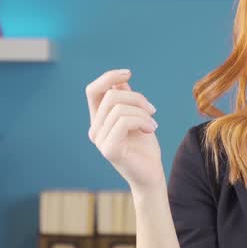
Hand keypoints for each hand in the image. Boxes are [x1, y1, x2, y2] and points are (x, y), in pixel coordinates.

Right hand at [85, 69, 163, 191]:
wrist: (151, 174)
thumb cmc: (145, 146)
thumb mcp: (137, 116)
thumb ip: (127, 100)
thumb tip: (121, 80)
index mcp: (99, 120)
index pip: (93, 91)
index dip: (108, 77)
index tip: (129, 73)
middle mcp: (95, 129)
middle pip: (110, 96)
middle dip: (136, 98)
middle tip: (152, 110)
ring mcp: (100, 140)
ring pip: (118, 108)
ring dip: (142, 112)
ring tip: (153, 123)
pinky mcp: (109, 150)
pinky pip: (124, 122)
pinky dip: (142, 121)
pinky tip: (152, 129)